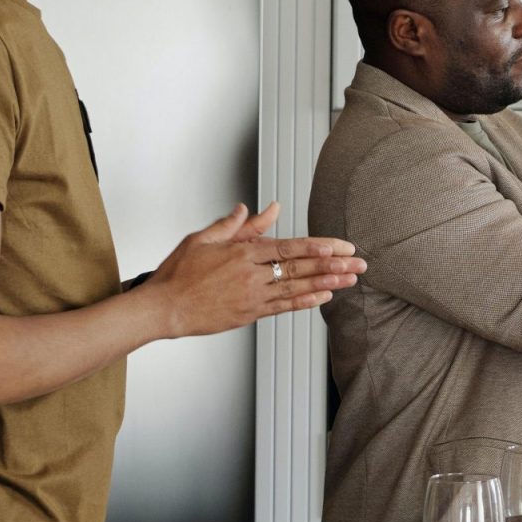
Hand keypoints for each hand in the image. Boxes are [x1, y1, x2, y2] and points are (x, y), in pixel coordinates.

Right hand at [143, 205, 364, 337]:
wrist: (162, 308)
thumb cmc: (178, 274)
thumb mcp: (203, 239)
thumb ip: (236, 225)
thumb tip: (258, 207)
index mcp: (241, 254)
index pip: (288, 247)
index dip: (317, 247)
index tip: (340, 246)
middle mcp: (250, 275)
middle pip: (300, 268)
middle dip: (333, 265)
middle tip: (359, 262)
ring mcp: (252, 297)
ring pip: (297, 288)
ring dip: (328, 283)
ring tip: (351, 279)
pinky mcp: (250, 314)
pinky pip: (283, 307)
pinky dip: (305, 302)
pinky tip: (324, 297)